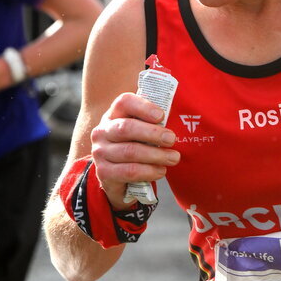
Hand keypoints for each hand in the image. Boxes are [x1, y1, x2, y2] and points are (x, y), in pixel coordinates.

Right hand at [90, 92, 179, 209]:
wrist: (117, 177)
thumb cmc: (135, 148)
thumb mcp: (141, 132)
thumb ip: (154, 124)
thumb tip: (181, 122)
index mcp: (113, 115)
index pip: (124, 102)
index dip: (143, 107)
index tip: (161, 115)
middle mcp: (102, 132)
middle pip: (126, 128)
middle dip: (153, 133)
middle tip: (172, 139)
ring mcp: (100, 152)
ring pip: (130, 151)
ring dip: (156, 155)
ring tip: (174, 158)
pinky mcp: (104, 173)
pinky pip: (129, 171)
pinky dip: (149, 171)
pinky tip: (161, 171)